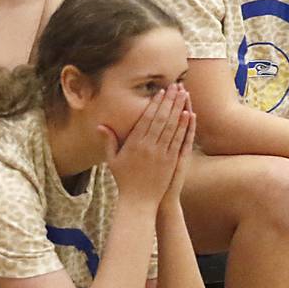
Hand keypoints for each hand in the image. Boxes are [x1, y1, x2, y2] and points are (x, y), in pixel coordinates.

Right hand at [103, 86, 192, 206]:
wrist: (139, 201)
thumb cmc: (124, 180)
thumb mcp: (112, 160)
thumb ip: (108, 141)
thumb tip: (100, 125)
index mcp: (134, 144)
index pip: (146, 119)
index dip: (155, 104)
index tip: (160, 91)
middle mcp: (149, 147)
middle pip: (162, 118)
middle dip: (169, 101)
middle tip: (176, 86)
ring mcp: (162, 154)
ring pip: (172, 127)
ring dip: (179, 109)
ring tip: (184, 94)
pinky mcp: (172, 162)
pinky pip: (179, 140)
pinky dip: (184, 126)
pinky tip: (188, 115)